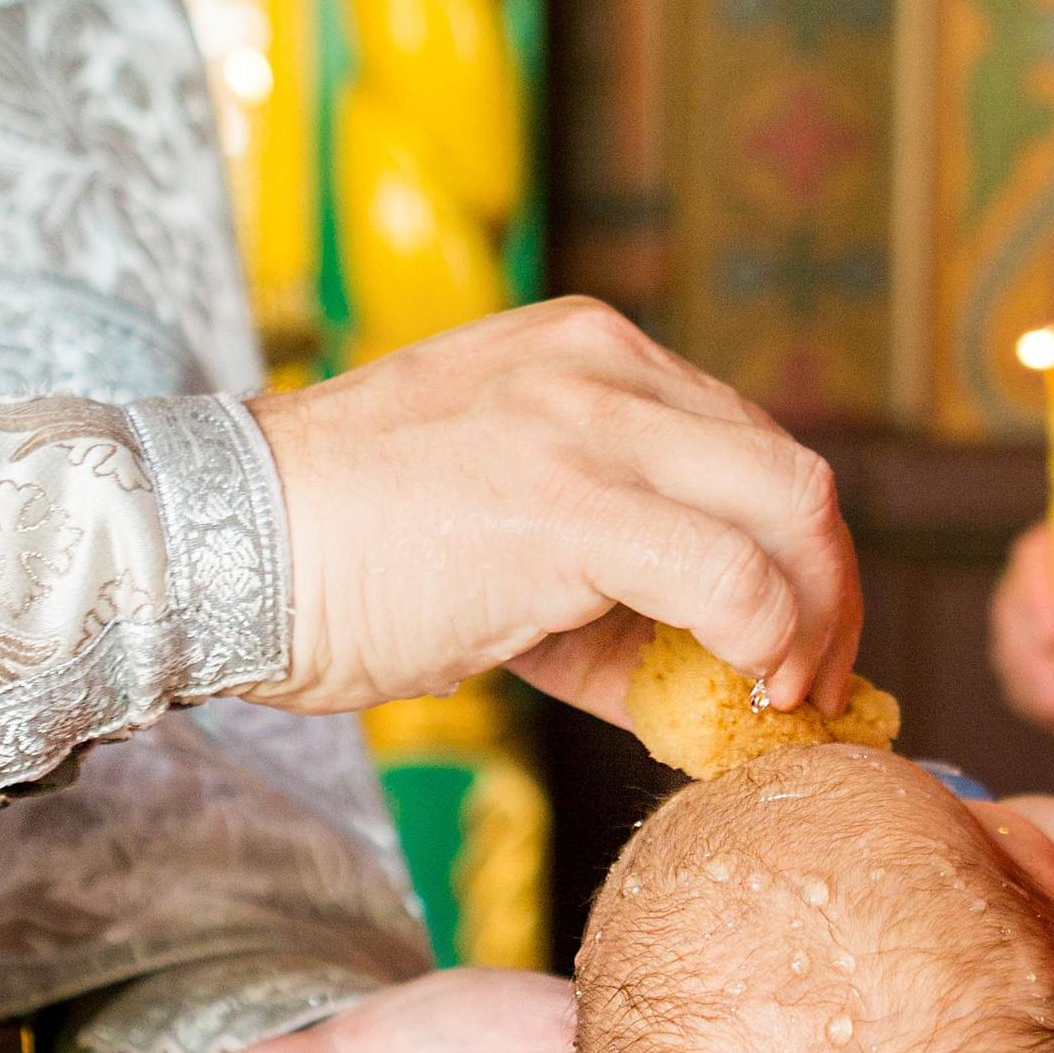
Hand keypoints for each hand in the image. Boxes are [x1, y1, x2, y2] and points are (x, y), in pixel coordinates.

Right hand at [247, 296, 859, 724]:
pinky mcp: (571, 505)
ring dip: (817, 623)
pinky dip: (770, 645)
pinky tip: (747, 697)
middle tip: (814, 684)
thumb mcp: (501, 523)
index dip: (792, 557)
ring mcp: (591, 424)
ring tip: (786, 702)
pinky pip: (734, 579)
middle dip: (830, 592)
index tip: (792, 643)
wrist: (223, 547)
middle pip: (794, 475)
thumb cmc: (345, 556)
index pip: (749, 446)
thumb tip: (717, 677)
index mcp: (591, 350)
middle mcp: (605, 365)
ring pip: (794, 511)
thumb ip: (612, 571)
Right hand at [989, 510, 1053, 723]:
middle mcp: (1036, 575)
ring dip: (1041, 692)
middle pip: (1013, 611)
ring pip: (1011, 656)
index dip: (1039, 596)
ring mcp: (1026, 619)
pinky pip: (1022, 690)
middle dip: (1035, 659)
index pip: (1035, 557)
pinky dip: (1049, 712)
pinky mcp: (1029, 662)